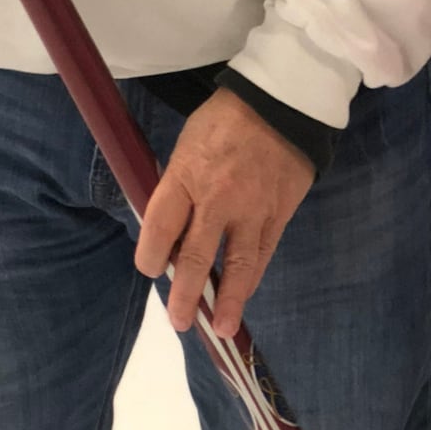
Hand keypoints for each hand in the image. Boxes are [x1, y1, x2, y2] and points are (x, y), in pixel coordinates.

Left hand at [135, 87, 315, 337]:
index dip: (150, 257)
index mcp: (186, 176)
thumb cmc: (224, 119)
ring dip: (227, 301)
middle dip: (184, 295)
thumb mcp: (187, 143)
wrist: (281, 101)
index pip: (160, 229)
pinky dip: (252, 278)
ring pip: (237, 266)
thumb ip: (177, 185)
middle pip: (195, 258)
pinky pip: (263, 253)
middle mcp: (217, 199)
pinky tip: (244, 296)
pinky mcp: (279, 213)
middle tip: (179, 321)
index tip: (150, 269)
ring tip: (220, 328)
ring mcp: (252, 209)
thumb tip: (169, 226)